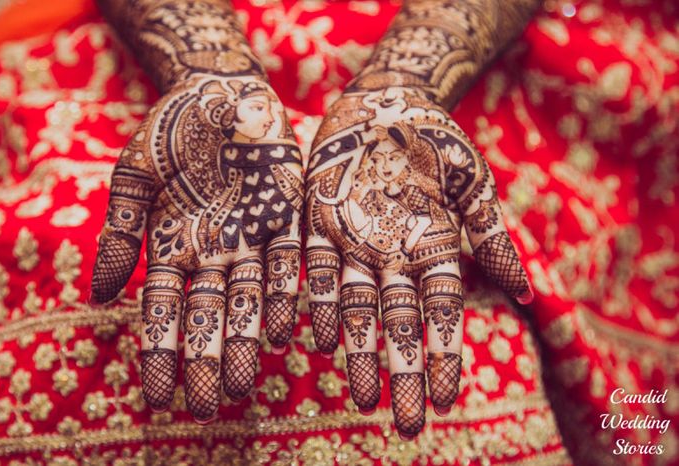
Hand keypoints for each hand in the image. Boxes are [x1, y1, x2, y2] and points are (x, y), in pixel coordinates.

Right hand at [91, 74, 302, 422]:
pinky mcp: (287, 220)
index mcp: (173, 247)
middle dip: (207, 360)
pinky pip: (286, 265)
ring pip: (249, 301)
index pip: (163, 312)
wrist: (219, 91)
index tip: (158, 397)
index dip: (160, 353)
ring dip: (246, 341)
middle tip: (209, 407)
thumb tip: (95, 296)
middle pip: (210, 316)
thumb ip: (120, 232)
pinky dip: (283, 296)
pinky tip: (282, 331)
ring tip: (244, 383)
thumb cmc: (170, 131)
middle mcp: (214, 253)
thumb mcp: (134, 177)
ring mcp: (252, 239)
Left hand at [305, 87, 531, 437]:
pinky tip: (315, 339)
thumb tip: (527, 293)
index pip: (440, 314)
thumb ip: (492, 235)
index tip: (444, 401)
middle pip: (398, 323)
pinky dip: (315, 303)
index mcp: (432, 250)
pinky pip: (314, 269)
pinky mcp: (318, 223)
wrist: (386, 101)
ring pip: (354, 308)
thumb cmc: (437, 140)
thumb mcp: (472, 183)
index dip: (442, 356)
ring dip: (358, 352)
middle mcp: (392, 257)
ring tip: (362, 397)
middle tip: (402, 423)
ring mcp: (354, 243)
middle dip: (402, 372)